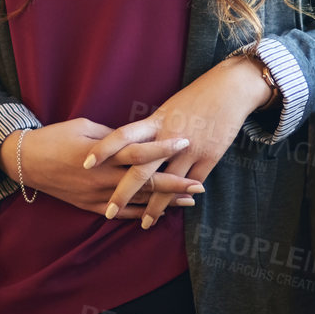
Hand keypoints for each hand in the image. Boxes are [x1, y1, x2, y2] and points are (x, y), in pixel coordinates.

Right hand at [0, 118, 204, 219]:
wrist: (26, 161)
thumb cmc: (55, 136)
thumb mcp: (85, 127)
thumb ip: (113, 138)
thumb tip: (135, 141)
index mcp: (103, 155)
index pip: (140, 152)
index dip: (164, 149)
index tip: (186, 143)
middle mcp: (104, 178)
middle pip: (146, 182)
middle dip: (175, 184)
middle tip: (200, 184)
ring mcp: (97, 195)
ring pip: (138, 201)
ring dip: (165, 201)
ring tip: (189, 200)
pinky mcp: (90, 205)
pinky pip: (121, 214)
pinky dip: (142, 214)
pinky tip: (160, 214)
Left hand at [85, 56, 273, 228]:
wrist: (229, 90)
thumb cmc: (194, 98)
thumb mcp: (166, 110)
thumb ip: (148, 130)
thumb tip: (128, 146)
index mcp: (154, 121)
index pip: (122, 135)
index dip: (103, 149)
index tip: (85, 164)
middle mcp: (168, 137)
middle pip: (141, 169)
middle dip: (123, 193)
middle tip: (108, 212)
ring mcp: (190, 149)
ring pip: (166, 184)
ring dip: (154, 206)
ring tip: (144, 223)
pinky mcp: (209, 157)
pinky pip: (190, 183)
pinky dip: (180, 198)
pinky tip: (172, 211)